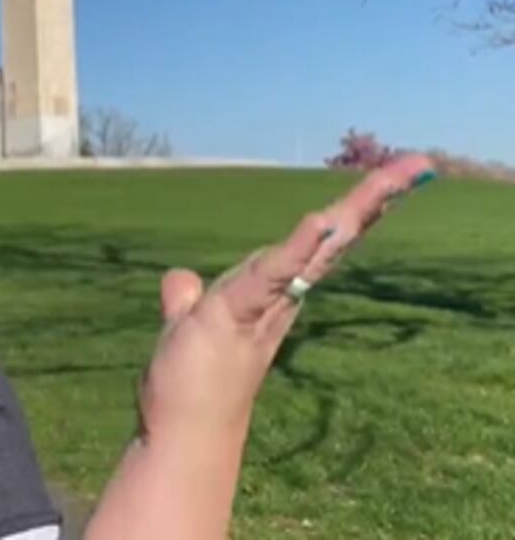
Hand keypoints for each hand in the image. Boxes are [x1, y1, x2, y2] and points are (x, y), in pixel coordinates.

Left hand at [135, 154, 435, 447]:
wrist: (182, 433)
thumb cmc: (190, 384)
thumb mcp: (187, 326)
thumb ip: (185, 298)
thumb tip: (179, 280)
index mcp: (272, 291)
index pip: (319, 240)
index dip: (352, 209)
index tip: (391, 179)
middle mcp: (278, 296)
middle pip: (333, 238)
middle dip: (372, 199)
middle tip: (419, 164)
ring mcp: (261, 304)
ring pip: (314, 250)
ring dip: (349, 213)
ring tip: (388, 183)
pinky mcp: (235, 313)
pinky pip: (271, 274)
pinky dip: (296, 249)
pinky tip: (319, 222)